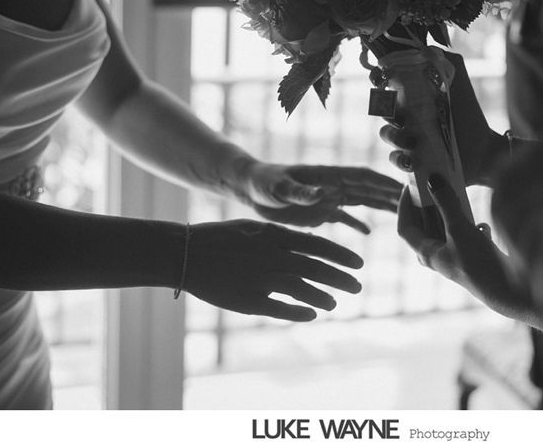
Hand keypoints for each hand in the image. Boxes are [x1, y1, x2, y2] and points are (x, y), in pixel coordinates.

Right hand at [185, 220, 362, 320]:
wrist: (184, 252)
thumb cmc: (220, 238)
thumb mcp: (253, 228)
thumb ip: (282, 236)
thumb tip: (311, 243)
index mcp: (273, 235)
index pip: (318, 245)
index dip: (341, 255)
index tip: (358, 264)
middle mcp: (271, 256)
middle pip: (316, 268)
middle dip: (341, 278)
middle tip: (357, 286)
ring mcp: (260, 278)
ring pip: (302, 289)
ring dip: (322, 297)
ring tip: (334, 304)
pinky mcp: (248, 300)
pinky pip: (280, 309)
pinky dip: (299, 312)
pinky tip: (311, 314)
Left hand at [242, 162, 402, 233]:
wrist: (250, 188)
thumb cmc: (264, 182)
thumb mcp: (281, 188)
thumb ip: (301, 192)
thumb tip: (324, 194)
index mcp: (328, 176)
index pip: (363, 178)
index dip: (384, 182)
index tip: (406, 187)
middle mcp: (333, 185)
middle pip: (369, 190)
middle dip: (392, 195)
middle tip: (418, 202)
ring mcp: (328, 197)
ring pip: (362, 202)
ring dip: (382, 206)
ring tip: (405, 214)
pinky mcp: (319, 211)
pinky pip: (344, 217)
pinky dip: (357, 223)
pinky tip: (369, 232)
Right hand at [379, 52, 505, 186]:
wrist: (483, 149)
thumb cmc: (470, 114)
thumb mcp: (459, 80)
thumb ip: (444, 60)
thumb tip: (423, 46)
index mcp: (415, 96)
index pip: (388, 85)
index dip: (379, 80)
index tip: (379, 80)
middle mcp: (408, 116)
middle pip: (383, 109)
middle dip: (387, 111)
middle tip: (401, 117)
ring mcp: (408, 138)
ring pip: (386, 134)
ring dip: (393, 136)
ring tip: (412, 141)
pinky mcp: (411, 161)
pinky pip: (394, 159)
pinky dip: (398, 159)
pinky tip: (411, 160)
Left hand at [397, 174, 538, 324]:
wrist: (507, 290)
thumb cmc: (478, 264)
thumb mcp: (460, 229)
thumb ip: (446, 203)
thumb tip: (433, 180)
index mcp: (426, 253)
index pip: (404, 227)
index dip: (404, 205)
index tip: (411, 185)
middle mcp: (437, 256)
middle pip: (424, 226)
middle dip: (427, 204)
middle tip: (432, 183)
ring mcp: (454, 257)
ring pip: (445, 228)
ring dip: (448, 211)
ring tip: (455, 192)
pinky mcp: (471, 257)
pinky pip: (463, 235)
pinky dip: (468, 225)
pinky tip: (482, 224)